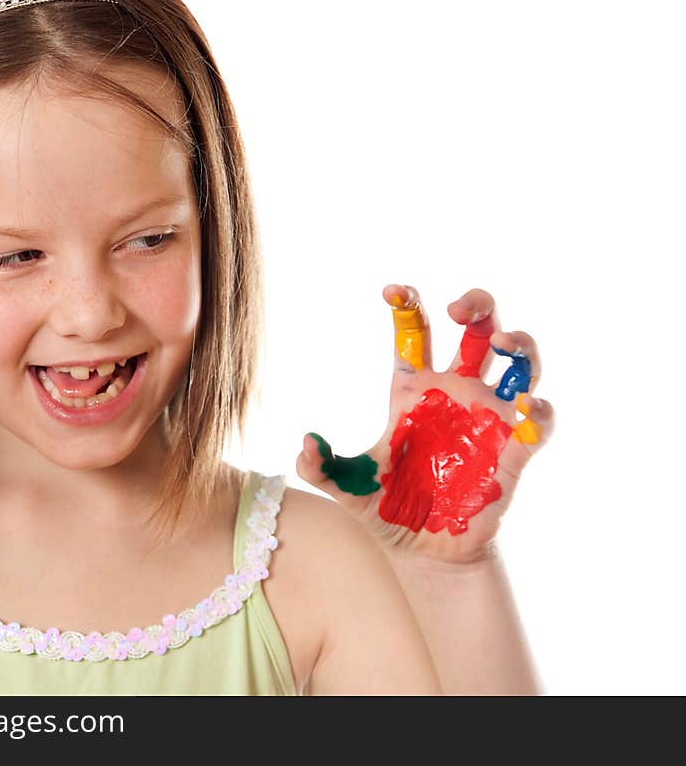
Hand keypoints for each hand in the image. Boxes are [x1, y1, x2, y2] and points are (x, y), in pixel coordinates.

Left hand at [296, 285, 554, 564]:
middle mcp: (454, 392)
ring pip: (519, 362)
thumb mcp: (349, 488)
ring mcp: (488, 418)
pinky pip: (539, 423)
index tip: (391, 291)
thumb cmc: (388, 511)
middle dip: (476, 305)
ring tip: (501, 341)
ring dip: (519, 343)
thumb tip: (305, 445)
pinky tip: (528, 408)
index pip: (414, 334)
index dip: (407, 304)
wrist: (424, 553)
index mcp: (413, 389)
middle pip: (476, 330)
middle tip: (457, 308)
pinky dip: (541, 411)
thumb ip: (322, 468)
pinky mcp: (515, 451)